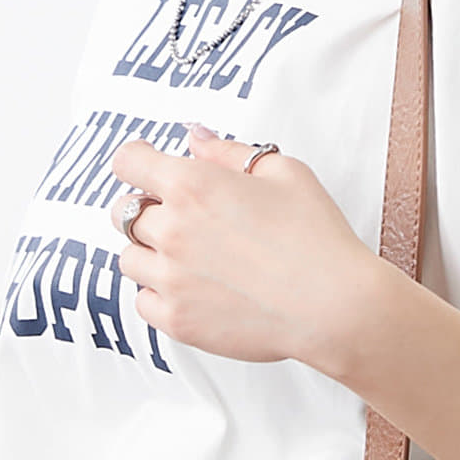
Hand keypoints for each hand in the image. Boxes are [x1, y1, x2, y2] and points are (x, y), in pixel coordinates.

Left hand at [110, 122, 390, 372]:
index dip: (138, 163)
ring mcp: (171, 279)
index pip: (128, 162)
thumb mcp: (284, 173)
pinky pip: (142, 303)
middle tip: (187, 223)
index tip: (148, 171)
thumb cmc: (317, 240)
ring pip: (129, 260)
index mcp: (192, 186)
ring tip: (192, 262)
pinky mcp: (178, 320)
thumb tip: (195, 139)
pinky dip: (160, 296)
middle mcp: (172, 230)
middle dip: (149, 211)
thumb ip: (230, 152)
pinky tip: (193, 291)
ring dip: (151, 256)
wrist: (335, 307)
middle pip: (124, 212)